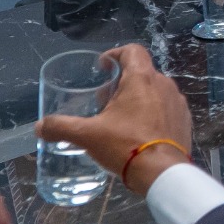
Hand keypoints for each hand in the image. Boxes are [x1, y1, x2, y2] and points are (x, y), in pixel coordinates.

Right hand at [36, 44, 192, 197]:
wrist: (162, 172)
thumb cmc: (125, 145)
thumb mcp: (87, 135)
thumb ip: (61, 127)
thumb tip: (40, 127)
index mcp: (143, 78)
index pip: (132, 51)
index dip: (115, 54)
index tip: (102, 68)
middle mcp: (164, 84)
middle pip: (141, 73)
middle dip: (120, 83)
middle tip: (103, 102)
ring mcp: (177, 102)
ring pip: (154, 90)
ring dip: (136, 98)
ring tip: (118, 119)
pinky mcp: (184, 119)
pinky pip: (165, 108)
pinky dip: (151, 112)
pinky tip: (138, 132)